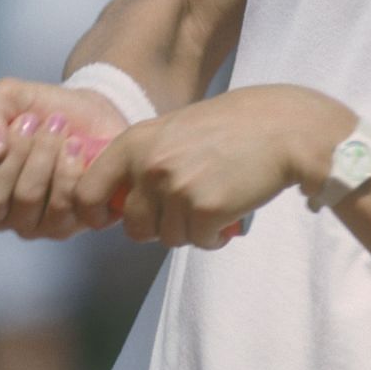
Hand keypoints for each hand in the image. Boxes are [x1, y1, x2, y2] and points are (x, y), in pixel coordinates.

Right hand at [0, 78, 129, 238]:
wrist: (92, 113)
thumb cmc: (42, 110)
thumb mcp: (8, 98)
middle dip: (14, 152)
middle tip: (31, 121)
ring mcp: (32, 224)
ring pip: (28, 198)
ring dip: (44, 153)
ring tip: (58, 125)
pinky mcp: (66, 225)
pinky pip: (63, 204)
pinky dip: (69, 167)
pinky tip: (76, 147)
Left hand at [76, 85, 352, 248]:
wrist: (283, 128)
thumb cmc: (232, 127)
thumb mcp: (173, 129)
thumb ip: (144, 159)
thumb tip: (119, 202)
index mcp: (135, 142)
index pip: (87, 191)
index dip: (95, 213)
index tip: (110, 220)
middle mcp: (149, 166)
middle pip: (134, 227)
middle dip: (158, 227)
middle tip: (185, 210)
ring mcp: (176, 190)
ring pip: (169, 238)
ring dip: (191, 230)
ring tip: (213, 202)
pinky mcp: (205, 211)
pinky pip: (199, 242)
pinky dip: (214, 235)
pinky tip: (229, 211)